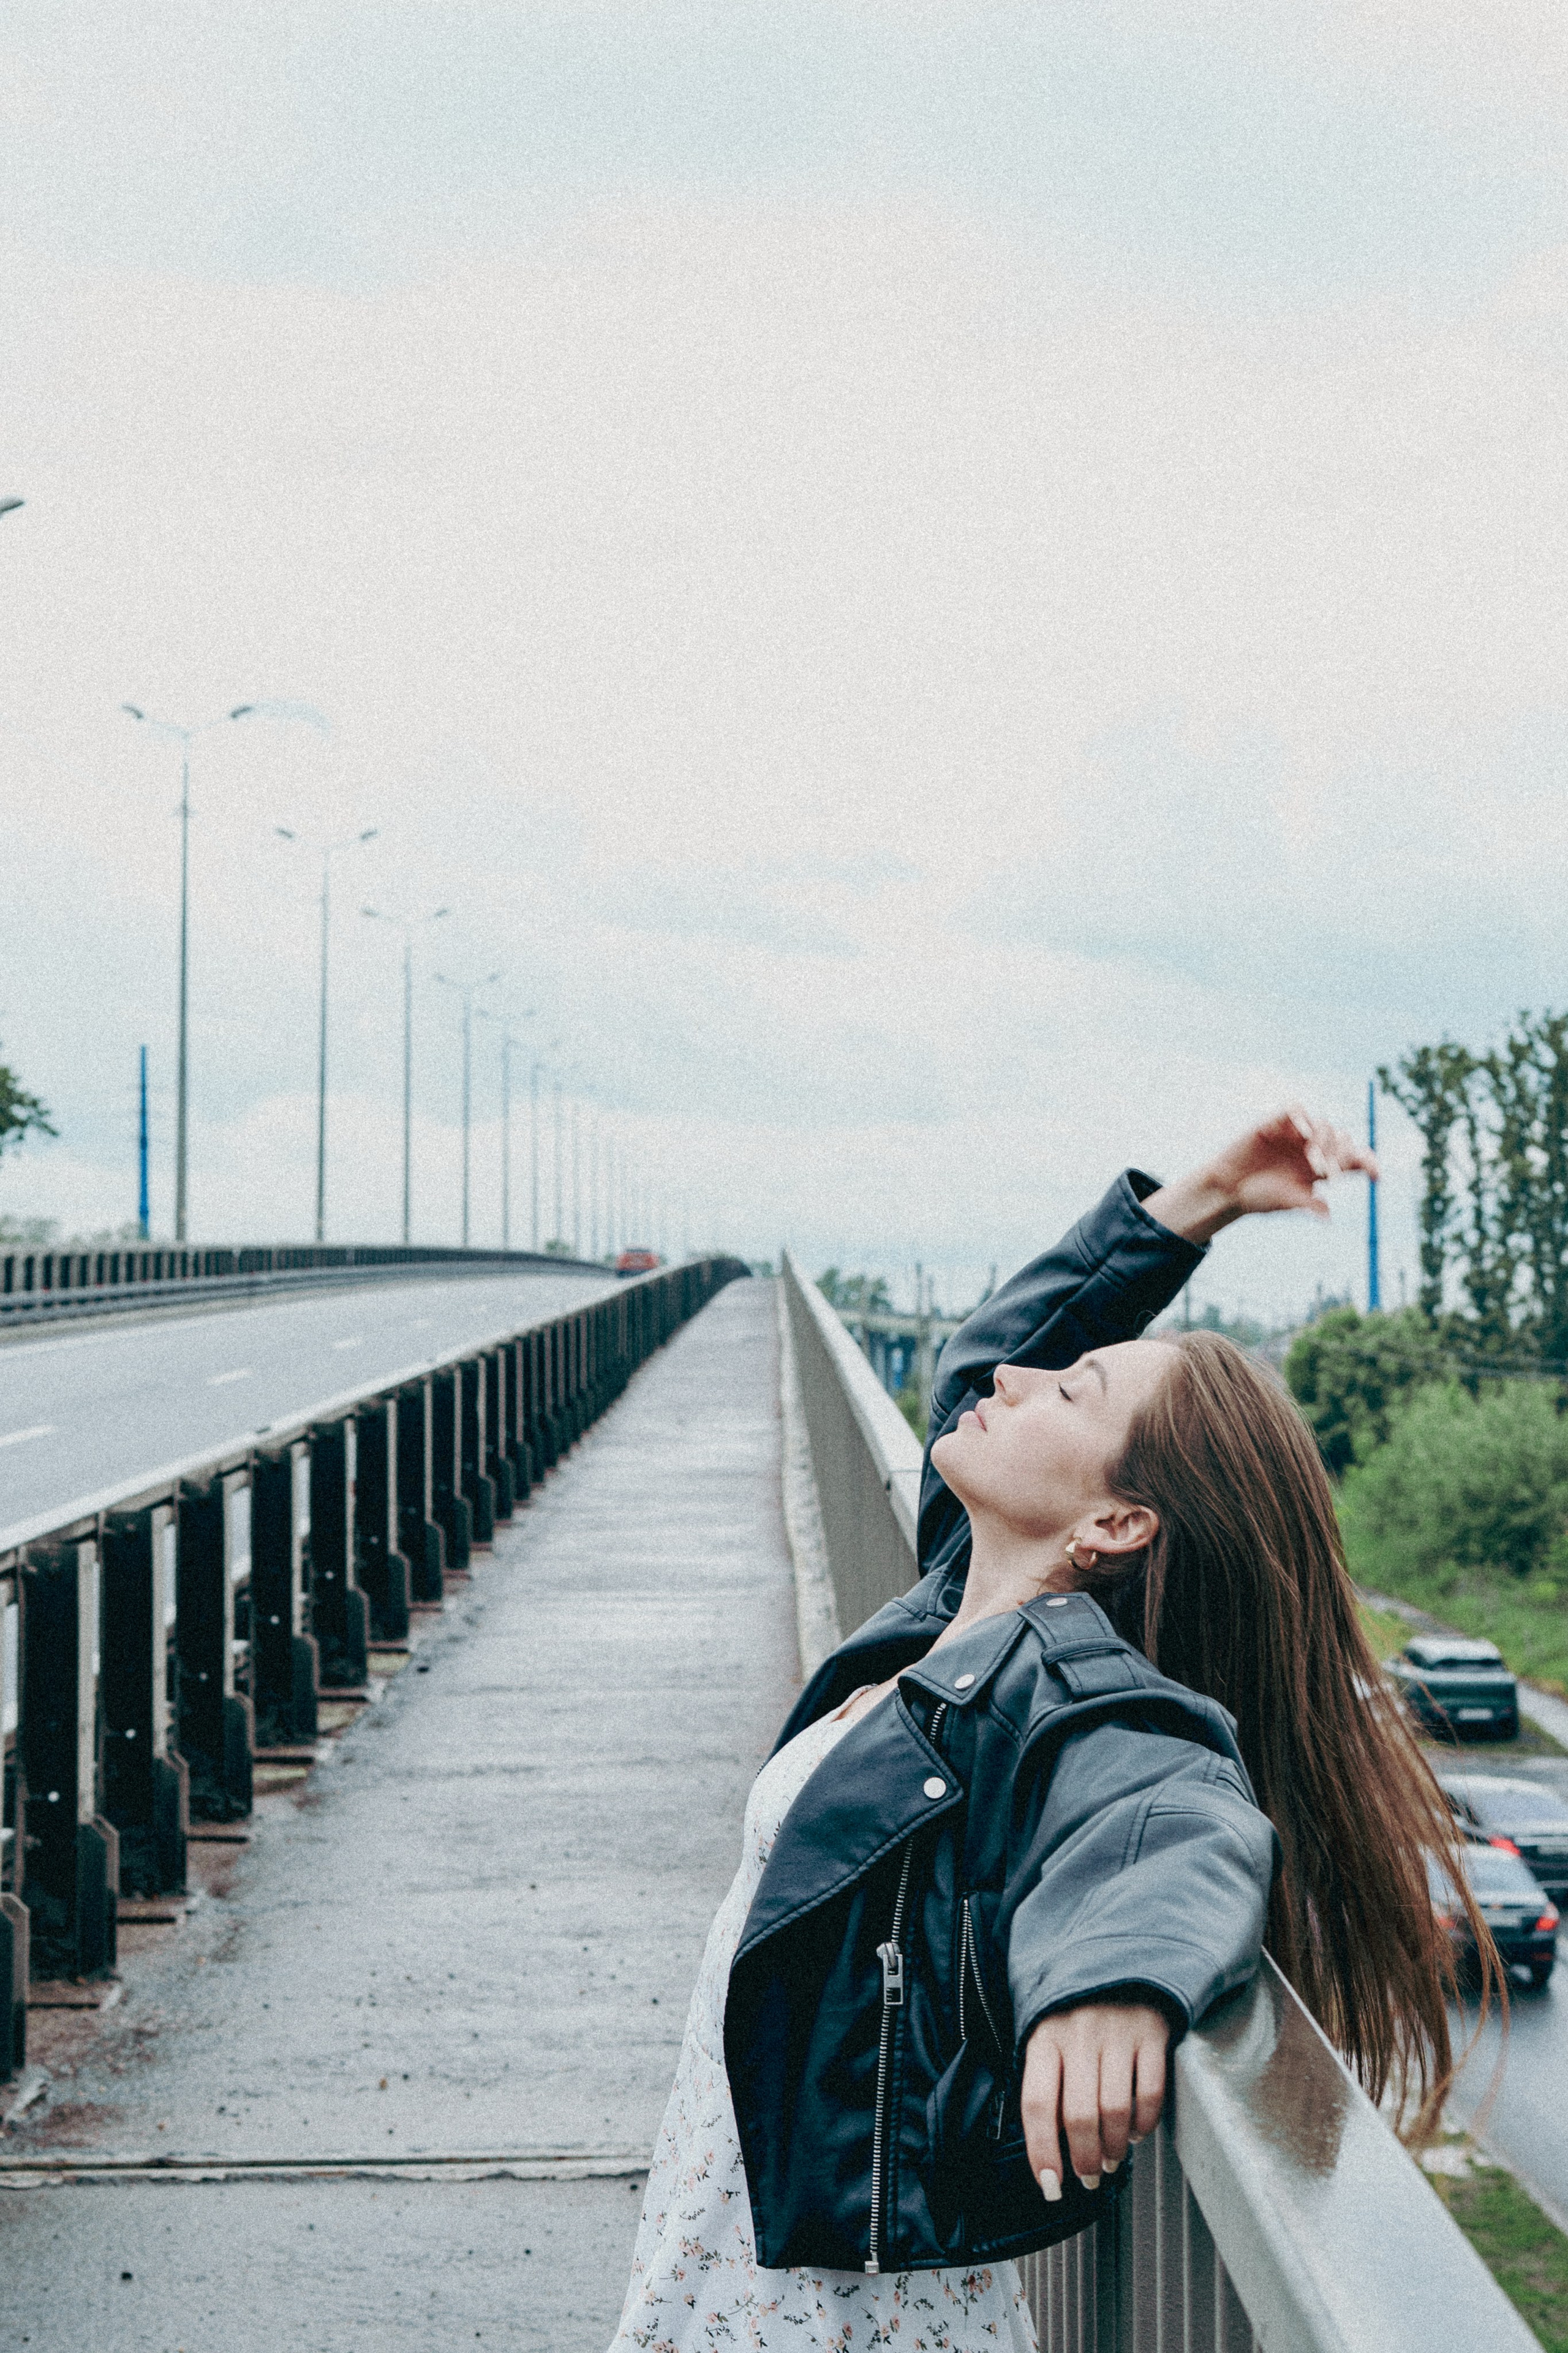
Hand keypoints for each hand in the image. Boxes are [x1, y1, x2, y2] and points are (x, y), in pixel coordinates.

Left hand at [1022, 2000, 1169, 2198]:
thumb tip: (1051, 2152)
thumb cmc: (1076, 2012)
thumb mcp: (1048, 2037)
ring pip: (1116, 2111)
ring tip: (1112, 2159)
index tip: (1050, 2186)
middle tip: (1089, 2178)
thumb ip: (1047, 2085)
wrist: (1117, 1961)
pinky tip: (1137, 2131)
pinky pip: (1151, 2093)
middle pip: (1080, 2116)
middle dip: (1085, 2159)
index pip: (1037, 2105)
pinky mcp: (1151, 2033)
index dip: (1042, 2152)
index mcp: (1044, 2038)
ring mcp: (1117, 2032)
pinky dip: (1145, 2122)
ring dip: (1114, 2147)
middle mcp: (1078, 2034)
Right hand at [1142, 1105, 1378, 1246]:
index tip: (1376, 1176)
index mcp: (1322, 1167)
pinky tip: (1305, 1134)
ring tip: (1313, 1162)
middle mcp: (1313, 1147)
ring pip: (1324, 1125)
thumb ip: (1308, 1202)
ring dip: (1324, 1143)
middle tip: (1329, 1174)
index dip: (1368, 1163)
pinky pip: (1297, 1109)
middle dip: (1341, 1155)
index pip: (1353, 1159)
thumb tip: (1328, 1216)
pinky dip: (1304, 1118)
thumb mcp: (1287, 1200)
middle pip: (1343, 1140)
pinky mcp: (1276, 1122)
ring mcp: (1296, 1133)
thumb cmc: (1259, 1197)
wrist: (1228, 1187)